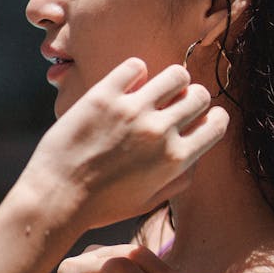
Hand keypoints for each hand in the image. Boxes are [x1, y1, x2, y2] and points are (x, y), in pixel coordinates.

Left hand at [22, 58, 228, 229]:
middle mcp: (159, 132)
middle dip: (192, 98)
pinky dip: (136, 73)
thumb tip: (196, 155)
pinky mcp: (103, 96)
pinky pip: (136, 66)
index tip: (200, 119)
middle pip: (199, 95)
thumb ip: (180, 179)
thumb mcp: (149, 202)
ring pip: (175, 74)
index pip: (217, 123)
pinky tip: (126, 86)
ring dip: (170, 81)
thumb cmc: (102, 206)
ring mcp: (132, 110)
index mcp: (175, 160)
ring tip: (154, 91)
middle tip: (174, 105)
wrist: (56, 198)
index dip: (212, 119)